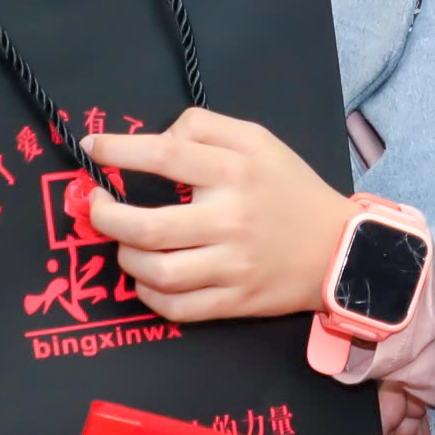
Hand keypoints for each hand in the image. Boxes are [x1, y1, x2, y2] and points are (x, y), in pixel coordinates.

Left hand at [78, 109, 350, 324]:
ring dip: (125, 257)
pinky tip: (144, 278)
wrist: (342, 250)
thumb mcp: (259, 140)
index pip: (165, 156)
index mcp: (237, 172)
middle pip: (149, 225)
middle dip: (105, 217)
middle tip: (95, 207)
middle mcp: (232, 219)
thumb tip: (160, 139)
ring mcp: (233, 266)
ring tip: (122, 243)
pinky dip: (148, 295)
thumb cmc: (291, 190)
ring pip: (158, 272)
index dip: (118, 150)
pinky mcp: (235, 302)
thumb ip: (206, 127)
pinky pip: (177, 307)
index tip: (91, 148)